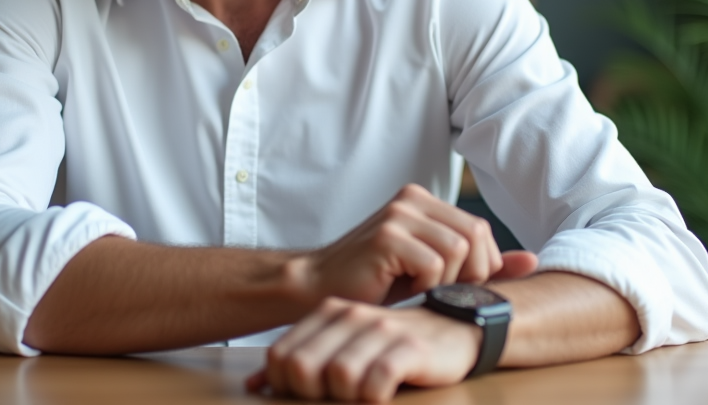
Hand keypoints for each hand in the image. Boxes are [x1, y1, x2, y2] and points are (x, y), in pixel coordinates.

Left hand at [246, 298, 480, 401]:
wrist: (455, 330)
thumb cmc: (394, 344)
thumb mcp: (343, 345)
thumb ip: (301, 359)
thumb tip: (252, 387)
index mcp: (330, 312)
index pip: (280, 357)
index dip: (285, 386)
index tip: (309, 394)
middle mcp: (351, 316)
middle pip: (302, 368)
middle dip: (310, 395)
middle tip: (336, 396)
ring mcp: (381, 331)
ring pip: (338, 376)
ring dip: (346, 397)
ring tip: (363, 394)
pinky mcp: (410, 349)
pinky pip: (377, 381)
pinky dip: (375, 397)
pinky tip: (383, 395)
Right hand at [291, 184, 539, 306]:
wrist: (317, 289)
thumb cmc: (375, 286)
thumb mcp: (434, 272)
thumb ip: (480, 265)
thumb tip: (533, 261)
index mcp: (423, 201)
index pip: (480, 228)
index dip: (478, 265)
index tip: (452, 287)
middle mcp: (411, 199)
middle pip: (475, 235)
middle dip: (468, 274)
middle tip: (437, 292)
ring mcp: (399, 215)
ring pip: (459, 249)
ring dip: (444, 282)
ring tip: (416, 290)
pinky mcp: (387, 236)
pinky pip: (435, 263)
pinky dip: (425, 286)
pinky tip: (401, 290)